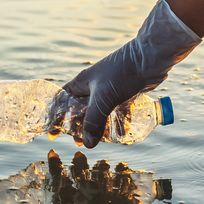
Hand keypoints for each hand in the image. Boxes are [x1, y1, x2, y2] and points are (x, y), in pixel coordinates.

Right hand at [63, 0, 200, 147]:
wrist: (149, 60)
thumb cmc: (122, 72)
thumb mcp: (104, 98)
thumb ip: (94, 121)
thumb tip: (87, 144)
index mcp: (82, 83)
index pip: (62, 101)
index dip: (57, 116)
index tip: (54, 133)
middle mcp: (93, 87)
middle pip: (80, 111)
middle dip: (79, 127)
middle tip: (80, 141)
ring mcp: (108, 91)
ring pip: (98, 113)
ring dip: (97, 127)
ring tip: (97, 141)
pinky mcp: (123, 95)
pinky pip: (114, 112)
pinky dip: (115, 122)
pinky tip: (118, 133)